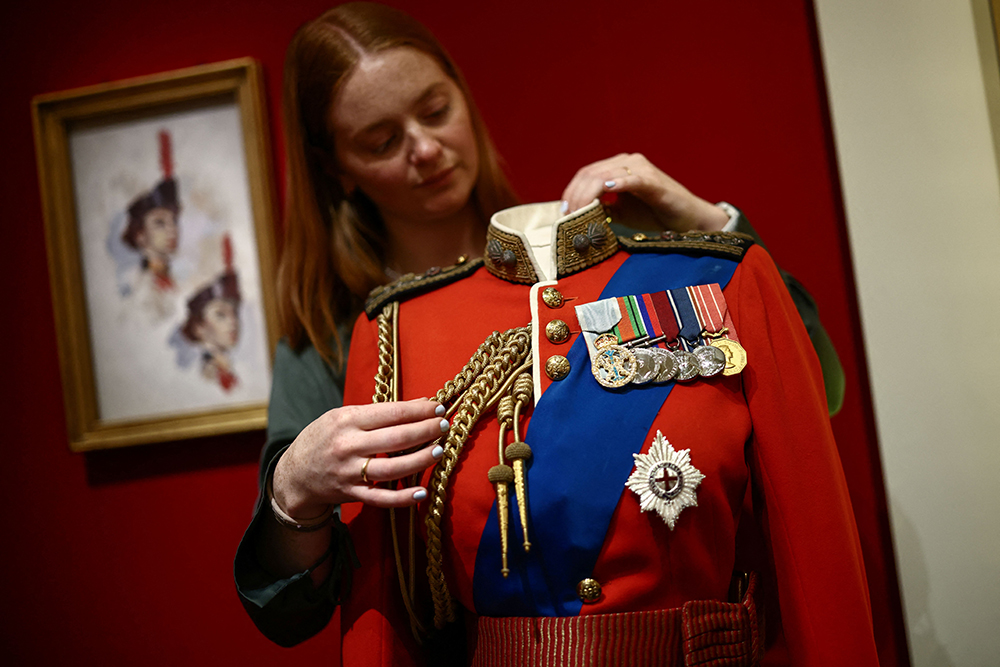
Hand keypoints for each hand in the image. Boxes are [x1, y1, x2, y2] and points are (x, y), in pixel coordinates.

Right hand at [271, 398, 447, 518]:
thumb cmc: (324, 438)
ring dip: (420, 459)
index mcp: (346, 420)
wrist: (294, 474)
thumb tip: (420, 403)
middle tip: (445, 425)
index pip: (391, 413)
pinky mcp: (352, 494)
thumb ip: (379, 412)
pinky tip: (422, 492)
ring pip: (393, 468)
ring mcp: (350, 472)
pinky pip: (381, 498)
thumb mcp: (343, 416)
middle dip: (425, 431)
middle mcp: (348, 446)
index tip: (439, 407)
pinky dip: (403, 498)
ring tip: (440, 450)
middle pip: (396, 439)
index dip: (419, 410)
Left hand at [559, 153, 729, 231]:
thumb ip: (602, 209)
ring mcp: (641, 169)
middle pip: (591, 173)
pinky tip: (606, 192)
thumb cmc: (655, 214)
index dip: (572, 191)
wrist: (688, 219)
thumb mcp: (621, 213)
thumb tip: (578, 216)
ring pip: (605, 176)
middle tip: (568, 215)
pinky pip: (631, 179)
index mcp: (618, 167)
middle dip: (576, 195)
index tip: (564, 212)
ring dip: (588, 194)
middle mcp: (628, 162)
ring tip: (580, 211)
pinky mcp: (653, 181)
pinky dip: (617, 185)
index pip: (587, 174)